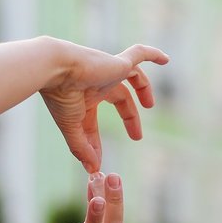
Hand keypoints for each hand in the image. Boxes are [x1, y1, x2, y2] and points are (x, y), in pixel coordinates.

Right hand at [39, 40, 168, 173]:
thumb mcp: (71, 127)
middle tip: (137, 138)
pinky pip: (138, 53)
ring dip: (143, 89)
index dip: (95, 141)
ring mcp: (109, 71)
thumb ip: (81, 147)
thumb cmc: (60, 96)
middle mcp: (97, 82)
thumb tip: (91, 168)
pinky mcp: (119, 63)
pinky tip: (165, 59)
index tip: (96, 160)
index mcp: (84, 96)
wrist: (56, 70)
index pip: (94, 119)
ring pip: (133, 77)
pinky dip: (152, 54)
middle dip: (129, 118)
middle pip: (119, 99)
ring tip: (150, 105)